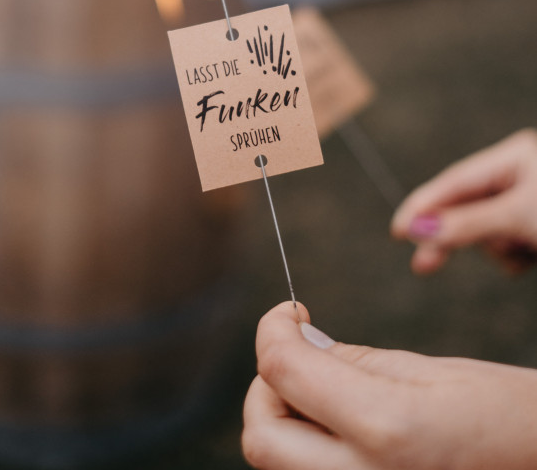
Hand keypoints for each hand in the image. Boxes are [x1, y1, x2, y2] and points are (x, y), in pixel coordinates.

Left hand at [243, 302, 536, 469]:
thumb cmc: (506, 417)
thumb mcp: (431, 371)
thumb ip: (352, 361)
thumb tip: (296, 342)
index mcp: (387, 429)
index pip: (283, 372)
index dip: (272, 329)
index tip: (290, 312)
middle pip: (261, 438)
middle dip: (266, 386)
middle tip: (299, 352)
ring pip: (277, 465)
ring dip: (284, 419)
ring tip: (326, 389)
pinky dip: (305, 449)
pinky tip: (342, 425)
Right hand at [391, 129, 536, 273]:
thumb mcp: (517, 217)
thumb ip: (469, 223)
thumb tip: (420, 229)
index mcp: (515, 157)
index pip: (456, 180)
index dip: (424, 205)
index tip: (399, 230)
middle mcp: (518, 177)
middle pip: (467, 208)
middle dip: (450, 236)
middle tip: (421, 265)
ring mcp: (525, 206)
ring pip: (486, 233)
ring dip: (499, 249)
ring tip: (530, 251)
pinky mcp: (532, 232)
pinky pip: (506, 249)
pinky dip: (515, 258)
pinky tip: (534, 256)